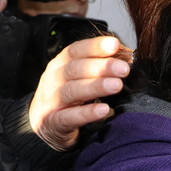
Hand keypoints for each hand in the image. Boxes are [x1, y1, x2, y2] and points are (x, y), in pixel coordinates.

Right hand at [29, 35, 131, 151]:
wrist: (43, 126)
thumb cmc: (67, 98)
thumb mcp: (78, 79)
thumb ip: (98, 68)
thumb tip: (127, 58)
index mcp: (60, 65)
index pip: (75, 51)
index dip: (94, 47)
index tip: (115, 45)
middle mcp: (53, 80)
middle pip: (75, 69)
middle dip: (101, 67)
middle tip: (123, 68)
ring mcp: (51, 101)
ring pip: (72, 91)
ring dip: (96, 86)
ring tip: (117, 85)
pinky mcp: (53, 122)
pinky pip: (70, 117)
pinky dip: (87, 113)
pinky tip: (104, 110)